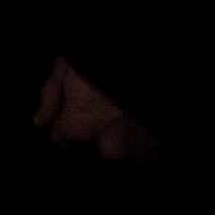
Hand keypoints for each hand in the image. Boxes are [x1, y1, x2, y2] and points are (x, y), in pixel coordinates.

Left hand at [33, 56, 162, 162]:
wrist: (160, 57)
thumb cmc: (110, 57)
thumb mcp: (69, 65)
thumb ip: (50, 95)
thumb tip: (40, 122)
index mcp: (81, 127)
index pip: (61, 144)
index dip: (67, 127)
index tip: (77, 114)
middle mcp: (112, 149)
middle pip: (95, 153)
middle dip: (98, 136)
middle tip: (109, 108)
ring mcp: (146, 154)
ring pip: (129, 157)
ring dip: (130, 142)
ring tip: (134, 113)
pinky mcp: (174, 152)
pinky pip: (162, 156)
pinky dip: (158, 143)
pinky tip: (154, 121)